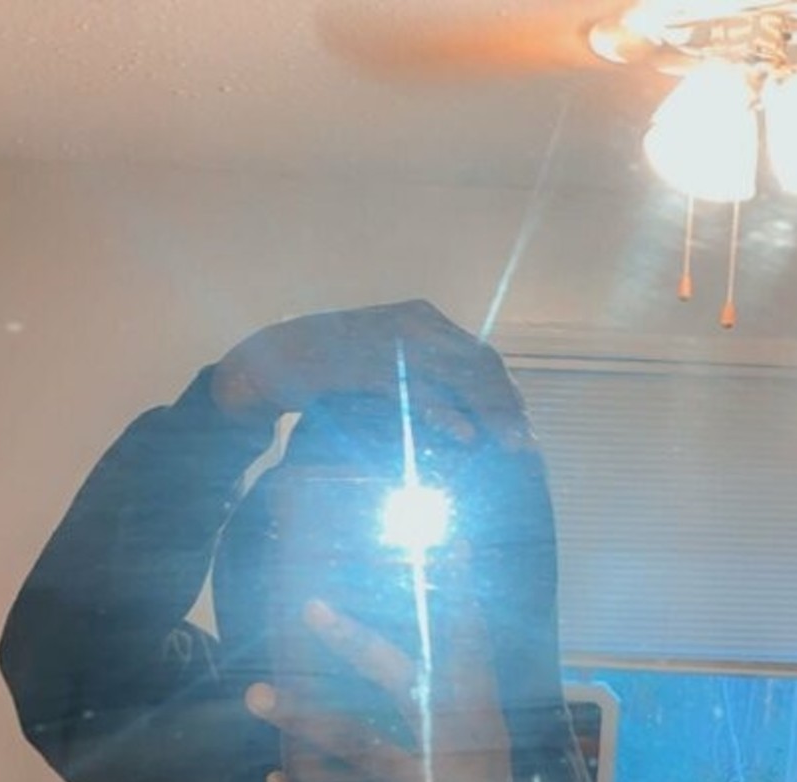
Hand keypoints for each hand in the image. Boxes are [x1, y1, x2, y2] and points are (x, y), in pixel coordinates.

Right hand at [212, 299, 533, 452]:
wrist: (272, 359)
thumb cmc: (331, 370)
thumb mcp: (385, 367)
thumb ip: (421, 379)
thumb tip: (461, 412)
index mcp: (422, 319)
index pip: (480, 355)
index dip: (505, 392)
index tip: (522, 425)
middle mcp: (414, 323)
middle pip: (478, 364)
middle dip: (505, 406)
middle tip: (524, 444)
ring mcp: (392, 341)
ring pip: (456, 375)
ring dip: (488, 412)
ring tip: (508, 445)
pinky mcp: (369, 365)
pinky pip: (416, 390)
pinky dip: (444, 413)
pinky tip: (464, 436)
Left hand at [245, 574, 528, 781]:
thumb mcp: (482, 765)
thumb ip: (456, 717)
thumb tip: (414, 670)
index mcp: (485, 722)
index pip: (471, 647)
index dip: (457, 595)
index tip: (445, 543)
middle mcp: (461, 746)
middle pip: (404, 679)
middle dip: (355, 642)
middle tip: (312, 608)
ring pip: (355, 739)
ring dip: (301, 716)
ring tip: (257, 696)